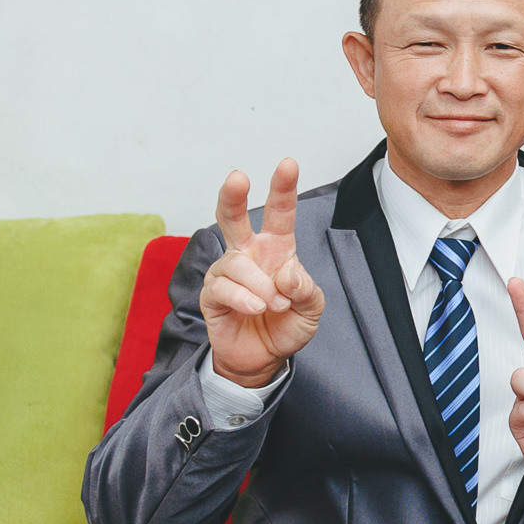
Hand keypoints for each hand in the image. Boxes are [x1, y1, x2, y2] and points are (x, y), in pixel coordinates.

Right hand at [200, 159, 323, 388]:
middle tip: (238, 177)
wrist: (263, 359)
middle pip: (233, 217)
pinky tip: (255, 309)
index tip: (288, 163)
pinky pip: (223, 287)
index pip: (280, 213)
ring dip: (260, 286)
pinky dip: (244, 299)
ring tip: (273, 305)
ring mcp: (227, 272)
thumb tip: (286, 273)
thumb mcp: (311, 308)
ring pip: (237, 263)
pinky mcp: (212, 294)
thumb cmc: (287, 325)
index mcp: (277, 249)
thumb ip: (306, 288)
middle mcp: (249, 254)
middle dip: (233, 195)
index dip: (283, 188)